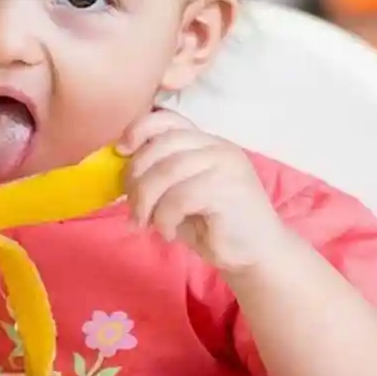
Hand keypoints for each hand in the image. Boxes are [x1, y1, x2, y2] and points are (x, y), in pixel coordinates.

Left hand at [117, 108, 293, 274]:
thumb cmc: (213, 226)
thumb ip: (159, 176)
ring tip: (145, 223)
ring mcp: (225, 165)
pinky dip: (164, 216)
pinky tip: (167, 232)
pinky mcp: (228, 189)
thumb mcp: (179, 194)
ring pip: (167, 170)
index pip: (169, 119)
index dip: (139, 129)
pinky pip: (180, 196)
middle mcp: (217, 146)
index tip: (120, 150)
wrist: (256, 255)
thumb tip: (121, 170)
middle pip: (162, 145)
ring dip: (146, 200)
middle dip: (137, 176)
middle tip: (131, 207)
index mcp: (206, 142)